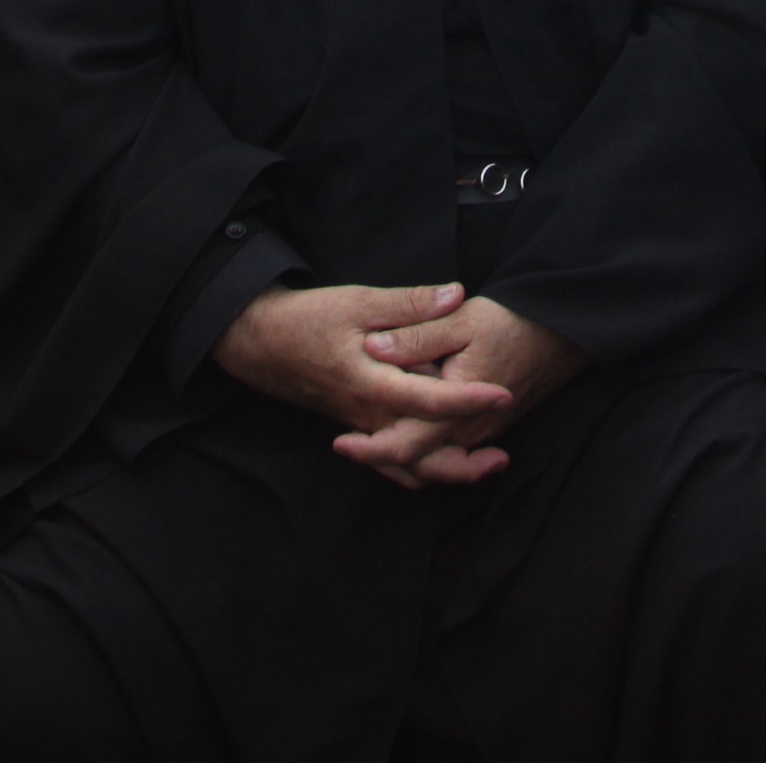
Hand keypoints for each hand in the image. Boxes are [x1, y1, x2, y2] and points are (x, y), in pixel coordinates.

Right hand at [215, 282, 518, 449]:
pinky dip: (420, 468)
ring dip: (446, 471)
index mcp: (372, 384)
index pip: (429, 400)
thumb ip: (409, 303)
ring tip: (486, 465)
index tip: (503, 395)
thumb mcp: (358, 301)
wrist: (262, 343)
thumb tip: (455, 294)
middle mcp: (369, 415)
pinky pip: (391, 462)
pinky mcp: (359, 426)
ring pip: (406, 466)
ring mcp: (363, 426)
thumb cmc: (309, 319)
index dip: (468, 399)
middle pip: (421, 454)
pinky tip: (445, 459)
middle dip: (463, 463)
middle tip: (503, 459)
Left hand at [339, 293, 590, 487]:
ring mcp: (482, 434)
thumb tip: (374, 346)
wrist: (563, 334)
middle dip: (381, 459)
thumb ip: (417, 336)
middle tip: (346, 445)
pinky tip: (407, 433)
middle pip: (417, 464)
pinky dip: (425, 451)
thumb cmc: (512, 323)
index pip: (407, 445)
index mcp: (457, 406)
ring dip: (403, 457)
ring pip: (435, 462)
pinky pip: (451, 453)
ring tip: (369, 442)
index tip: (341, 443)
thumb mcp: (461, 320)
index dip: (370, 449)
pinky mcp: (489, 429)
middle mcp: (469, 430)